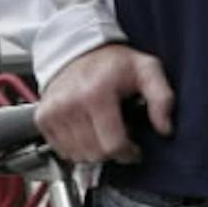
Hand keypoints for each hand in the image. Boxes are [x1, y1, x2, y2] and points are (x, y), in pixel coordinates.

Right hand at [35, 44, 175, 163]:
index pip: (112, 145)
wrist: (79, 50)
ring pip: (78, 156)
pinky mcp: (43, 119)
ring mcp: (53, 112)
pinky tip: (87, 130)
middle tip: (119, 134)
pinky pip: (63, 151)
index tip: (134, 147)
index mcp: (96, 93)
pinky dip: (77, 148)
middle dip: (112, 151)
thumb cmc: (114, 63)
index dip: (128, 152)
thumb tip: (165, 128)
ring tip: (103, 130)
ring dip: (94, 151)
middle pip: (95, 154)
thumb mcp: (147, 70)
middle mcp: (70, 104)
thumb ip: (162, 97)